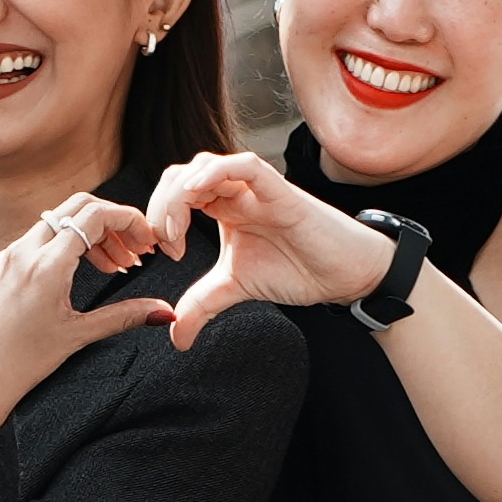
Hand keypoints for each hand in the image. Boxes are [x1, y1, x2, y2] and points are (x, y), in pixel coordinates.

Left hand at [0, 187, 185, 446]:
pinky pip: (41, 237)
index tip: (148, 238)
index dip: (129, 219)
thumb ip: (123, 317)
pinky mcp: (1, 265)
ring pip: (59, 221)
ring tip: (117, 265)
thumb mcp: (77, 336)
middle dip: (114, 222)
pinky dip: (69, 244)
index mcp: (45, 265)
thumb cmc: (17, 365)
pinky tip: (85, 270)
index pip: (95, 215)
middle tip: (136, 249)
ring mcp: (9, 255)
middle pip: (78, 207)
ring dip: (92, 235)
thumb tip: (162, 312)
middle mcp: (23, 252)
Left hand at [138, 149, 404, 342]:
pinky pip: (244, 165)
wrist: (344, 274)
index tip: (157, 254)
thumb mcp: (236, 287)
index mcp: (222, 207)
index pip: (174, 194)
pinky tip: (197, 195)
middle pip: (180, 176)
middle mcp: (235, 191)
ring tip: (174, 231)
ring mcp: (256, 188)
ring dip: (178, 194)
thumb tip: (176, 336)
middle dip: (159, 206)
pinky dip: (214, 172)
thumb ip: (202, 305)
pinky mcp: (280, 191)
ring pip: (204, 166)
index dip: (156, 218)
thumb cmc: (297, 269)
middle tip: (161, 245)